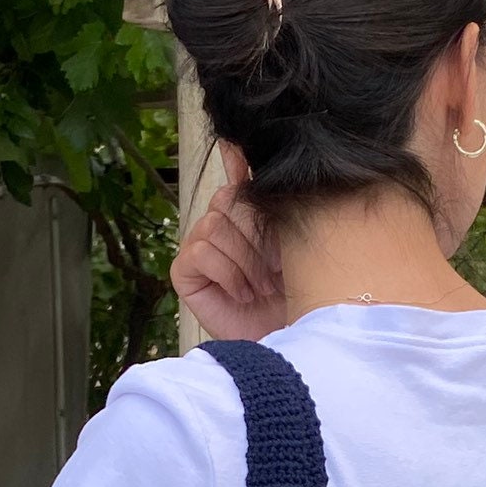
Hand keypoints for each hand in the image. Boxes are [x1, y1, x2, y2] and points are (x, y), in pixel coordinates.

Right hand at [172, 143, 285, 340]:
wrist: (294, 339)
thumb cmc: (299, 294)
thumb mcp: (294, 239)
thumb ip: (267, 197)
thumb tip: (237, 147)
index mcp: (249, 213)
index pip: (236, 175)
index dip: (237, 161)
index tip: (240, 150)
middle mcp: (221, 225)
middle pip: (228, 200)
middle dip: (257, 234)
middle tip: (278, 268)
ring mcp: (200, 247)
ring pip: (214, 226)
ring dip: (246, 260)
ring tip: (263, 286)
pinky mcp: (186, 273)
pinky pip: (199, 253)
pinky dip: (226, 272)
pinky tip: (242, 293)